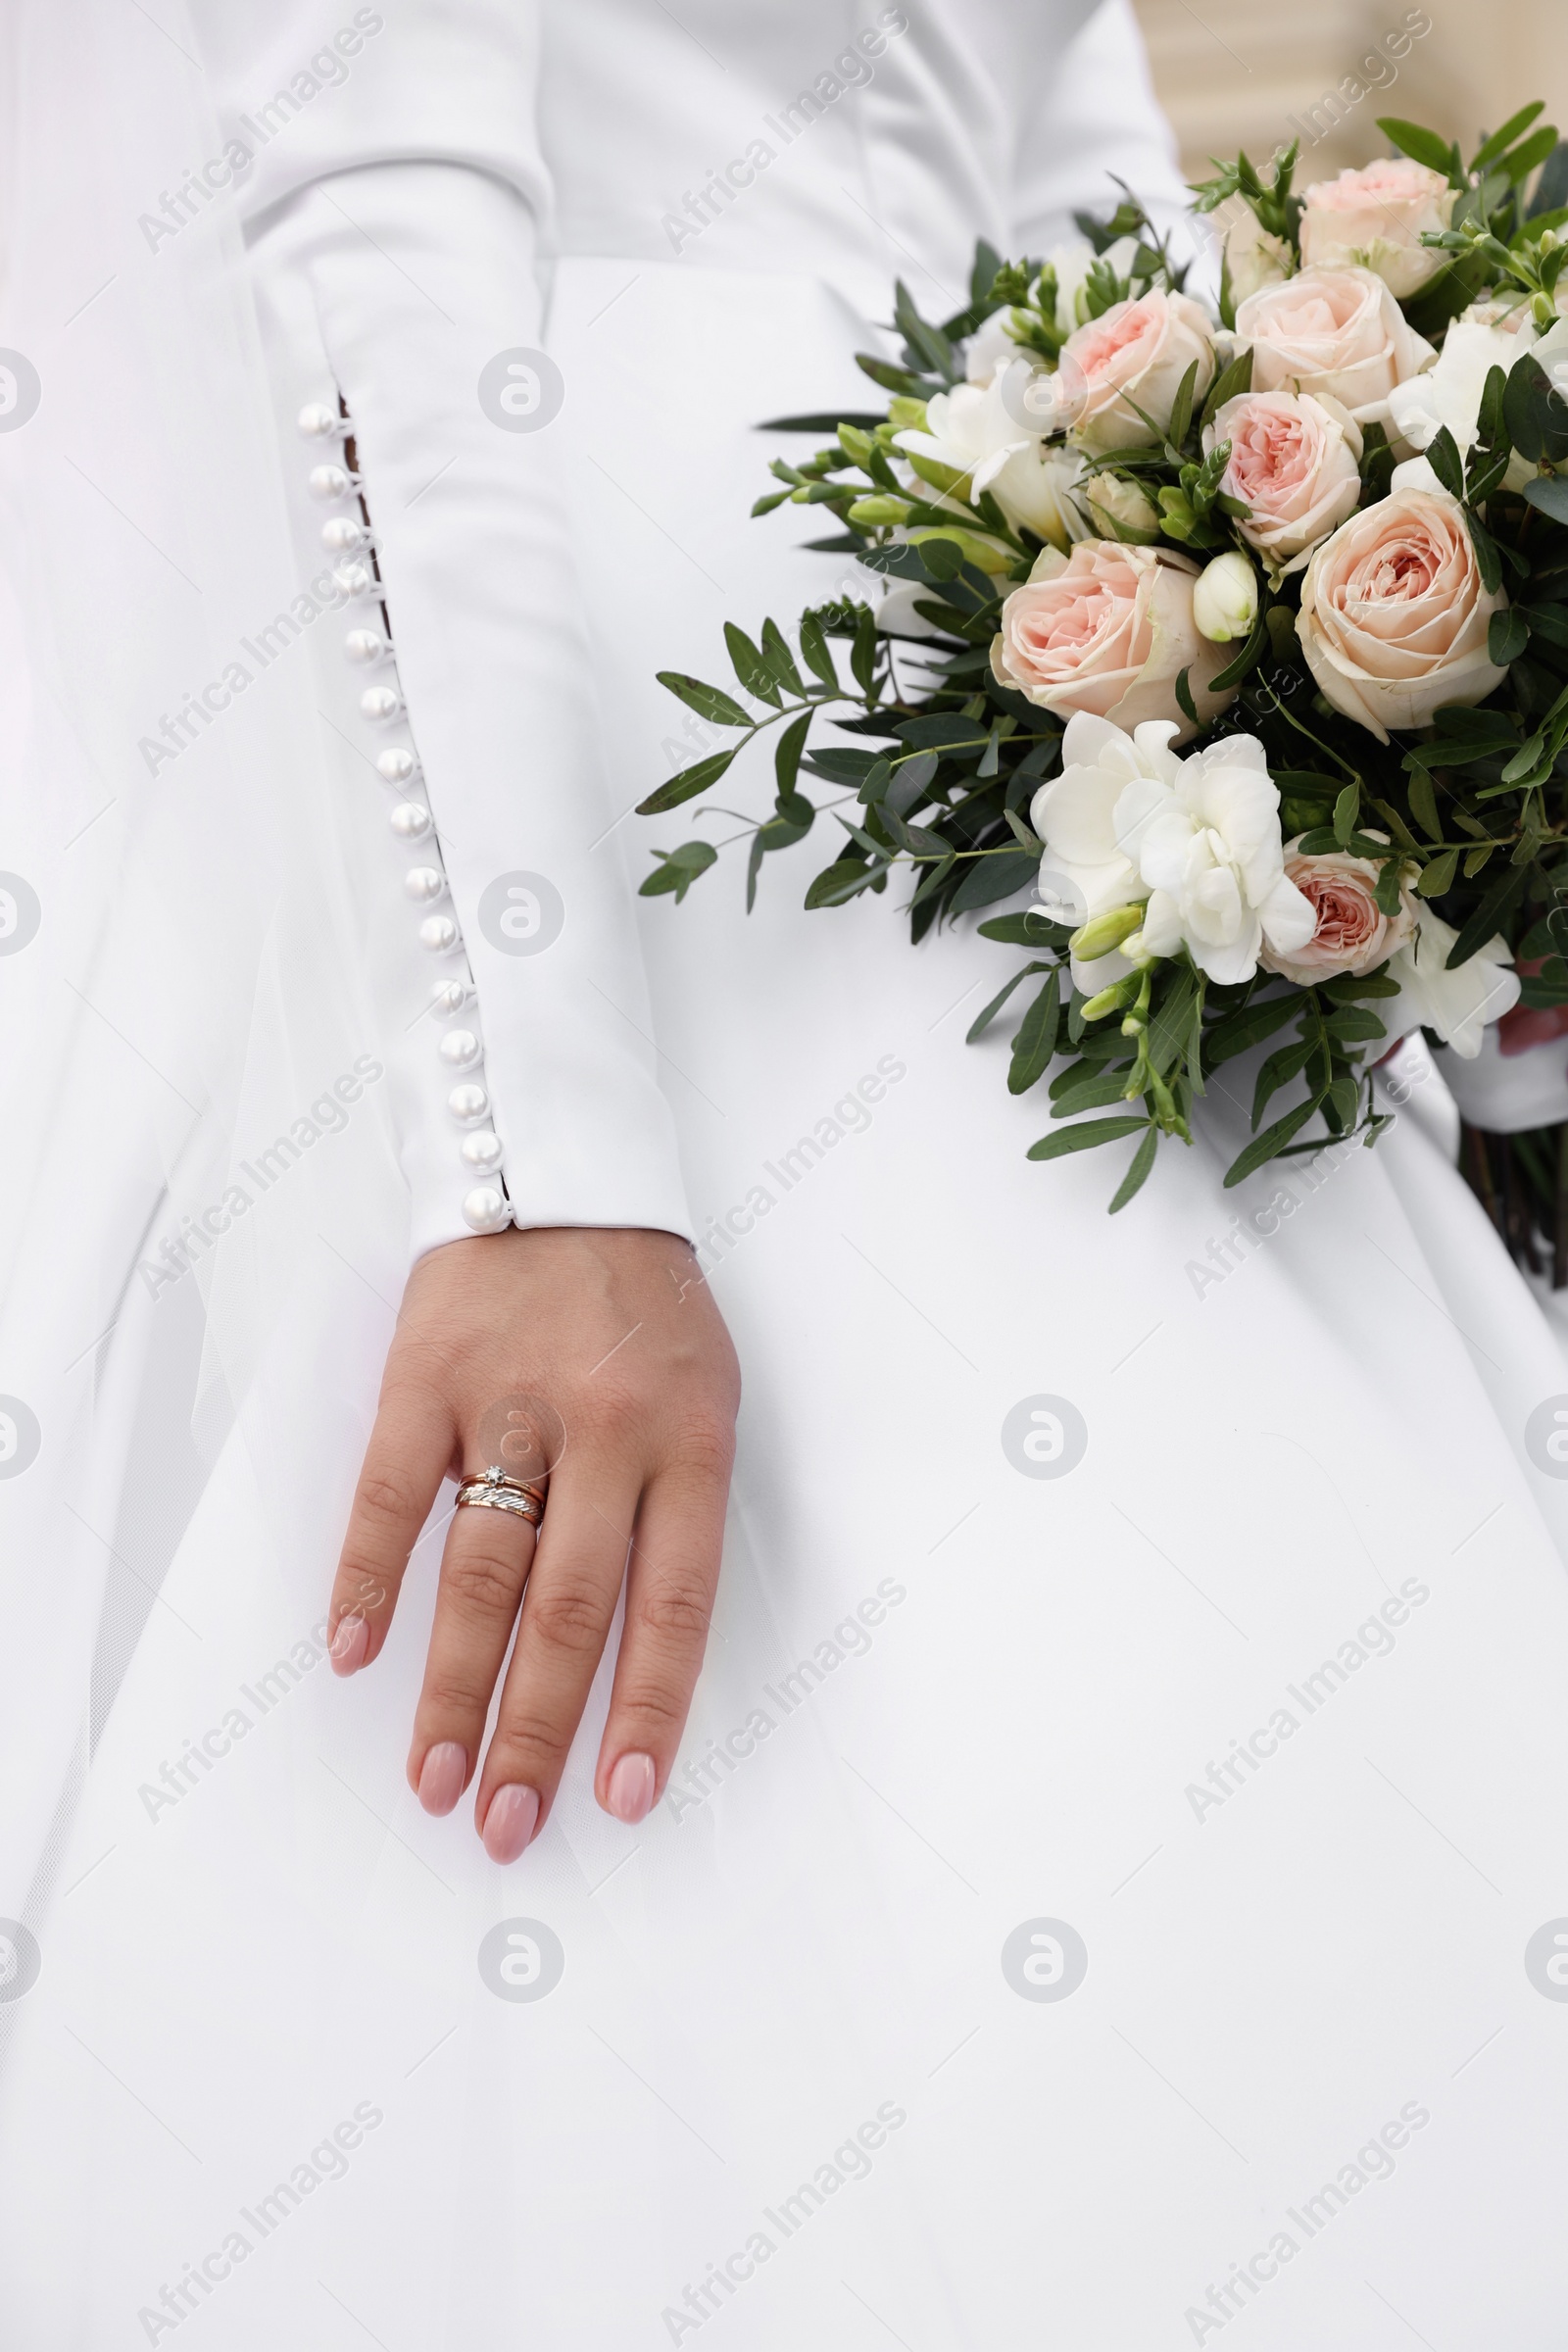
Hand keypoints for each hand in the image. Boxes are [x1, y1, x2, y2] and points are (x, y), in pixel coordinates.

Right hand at [327, 1226, 738, 1859]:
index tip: (619, 1797)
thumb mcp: (704, 1392)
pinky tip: (355, 1655)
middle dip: (538, 1730)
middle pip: (570, 1608)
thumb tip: (635, 1653)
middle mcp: (607, 1430)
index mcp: (691, 1441)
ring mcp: (510, 1402)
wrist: (565, 1169)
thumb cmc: (644, 1305)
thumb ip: (678, 1506)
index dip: (648, 1708)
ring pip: (481, 1571)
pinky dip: (368, 1578)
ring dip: (453, 1687)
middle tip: (507, 1824)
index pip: (674, 1603)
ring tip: (433, 1779)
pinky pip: (390, 1493)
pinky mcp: (426, 1373)